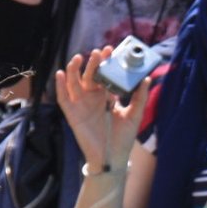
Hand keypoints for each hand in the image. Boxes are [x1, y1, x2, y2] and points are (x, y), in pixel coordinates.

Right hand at [54, 49, 148, 171]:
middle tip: (98, 52)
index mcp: (106, 95)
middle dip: (92, 63)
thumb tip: (146, 79)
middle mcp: (92, 98)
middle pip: (89, 76)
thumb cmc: (123, 137)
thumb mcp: (134, 115)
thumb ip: (140, 98)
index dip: (105, 62)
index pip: (104, 75)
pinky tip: (60, 74)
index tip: (110, 50)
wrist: (113, 157)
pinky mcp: (72, 114)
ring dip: (74, 70)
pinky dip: (60, 86)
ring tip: (78, 58)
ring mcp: (81, 105)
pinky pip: (63, 98)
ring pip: (74, 83)